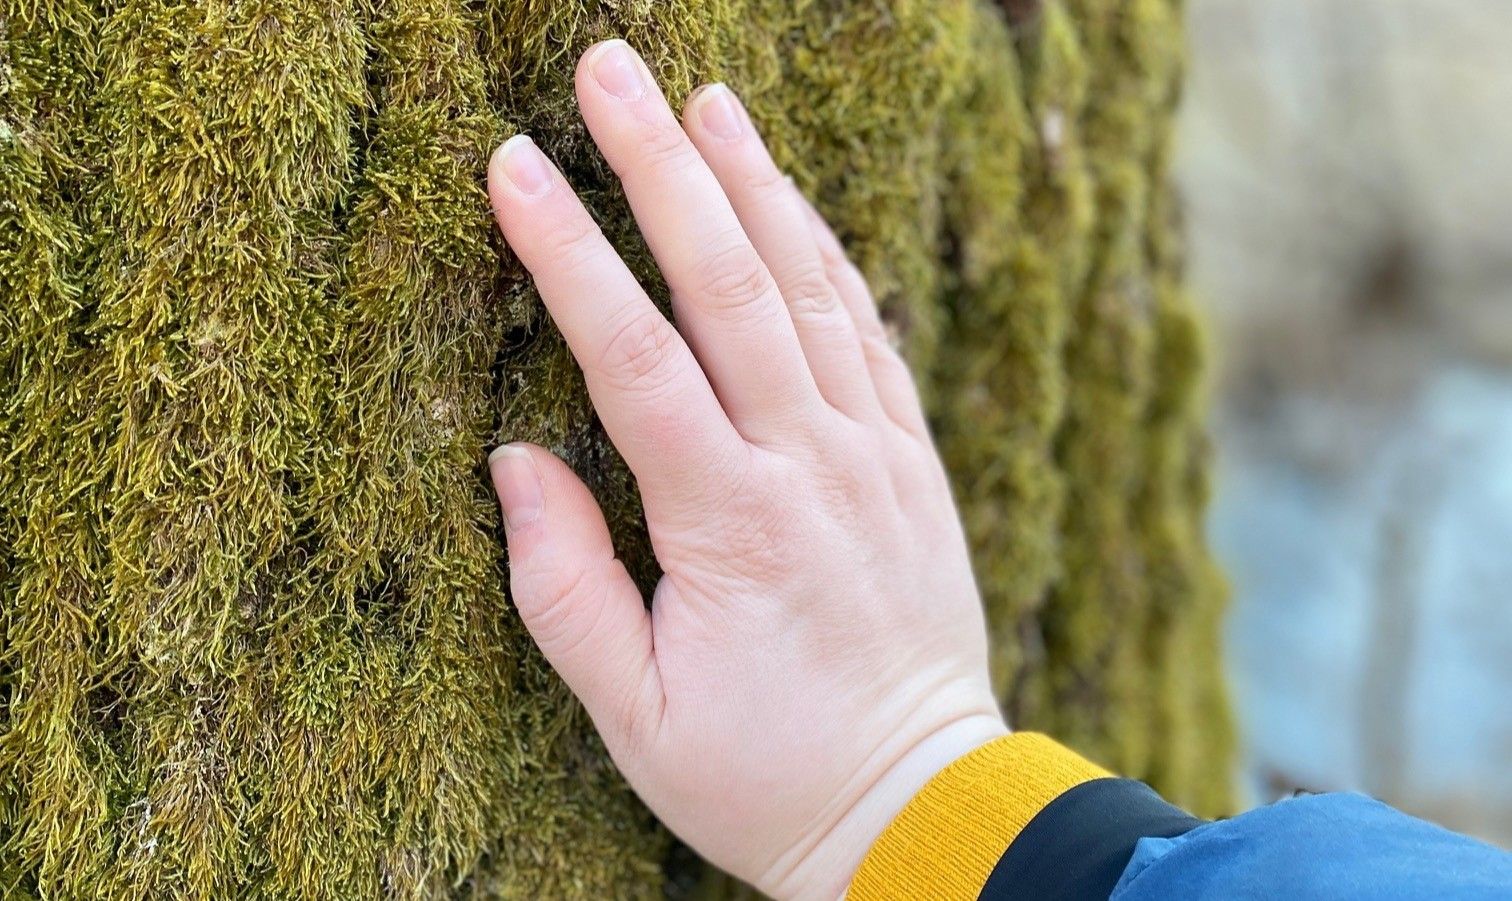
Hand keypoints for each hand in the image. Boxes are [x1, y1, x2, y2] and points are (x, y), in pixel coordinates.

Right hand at [486, 39, 1006, 899]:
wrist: (920, 806)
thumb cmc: (764, 774)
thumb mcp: (635, 715)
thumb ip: (563, 587)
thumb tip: (515, 461)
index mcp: (731, 525)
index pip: (634, 357)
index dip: (570, 252)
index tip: (514, 164)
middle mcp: (813, 467)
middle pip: (731, 286)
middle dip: (662, 167)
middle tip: (609, 72)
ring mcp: (875, 457)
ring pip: (813, 291)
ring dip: (758, 186)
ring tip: (708, 100)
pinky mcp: (911, 463)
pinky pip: (869, 337)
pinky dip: (831, 258)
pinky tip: (795, 205)